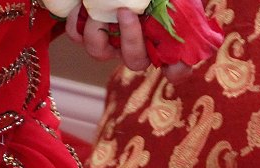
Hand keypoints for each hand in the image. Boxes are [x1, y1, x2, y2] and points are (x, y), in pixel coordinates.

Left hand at [65, 8, 192, 80]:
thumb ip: (182, 7)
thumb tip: (183, 19)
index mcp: (164, 37)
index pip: (178, 67)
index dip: (176, 70)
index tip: (173, 64)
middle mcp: (138, 44)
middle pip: (135, 61)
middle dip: (130, 41)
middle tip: (126, 11)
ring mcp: (112, 39)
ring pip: (100, 53)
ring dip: (97, 35)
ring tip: (96, 8)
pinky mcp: (89, 28)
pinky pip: (78, 35)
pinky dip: (76, 23)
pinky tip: (80, 5)